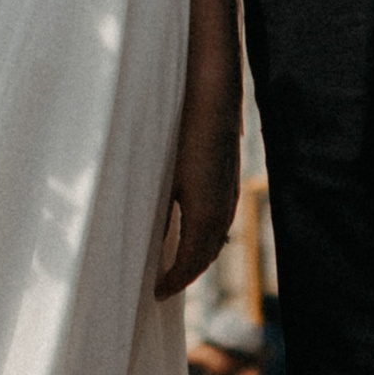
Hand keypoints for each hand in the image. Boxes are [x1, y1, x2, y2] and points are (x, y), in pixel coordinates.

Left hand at [154, 69, 241, 299]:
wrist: (211, 80)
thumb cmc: (177, 121)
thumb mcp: (158, 167)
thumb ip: (155, 205)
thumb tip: (143, 237)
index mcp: (203, 208)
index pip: (192, 261)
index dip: (174, 281)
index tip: (155, 294)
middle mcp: (222, 202)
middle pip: (207, 252)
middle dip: (187, 273)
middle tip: (162, 286)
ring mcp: (230, 186)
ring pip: (218, 233)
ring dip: (199, 253)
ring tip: (176, 264)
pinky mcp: (230, 170)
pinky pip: (221, 214)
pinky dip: (207, 231)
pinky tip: (192, 225)